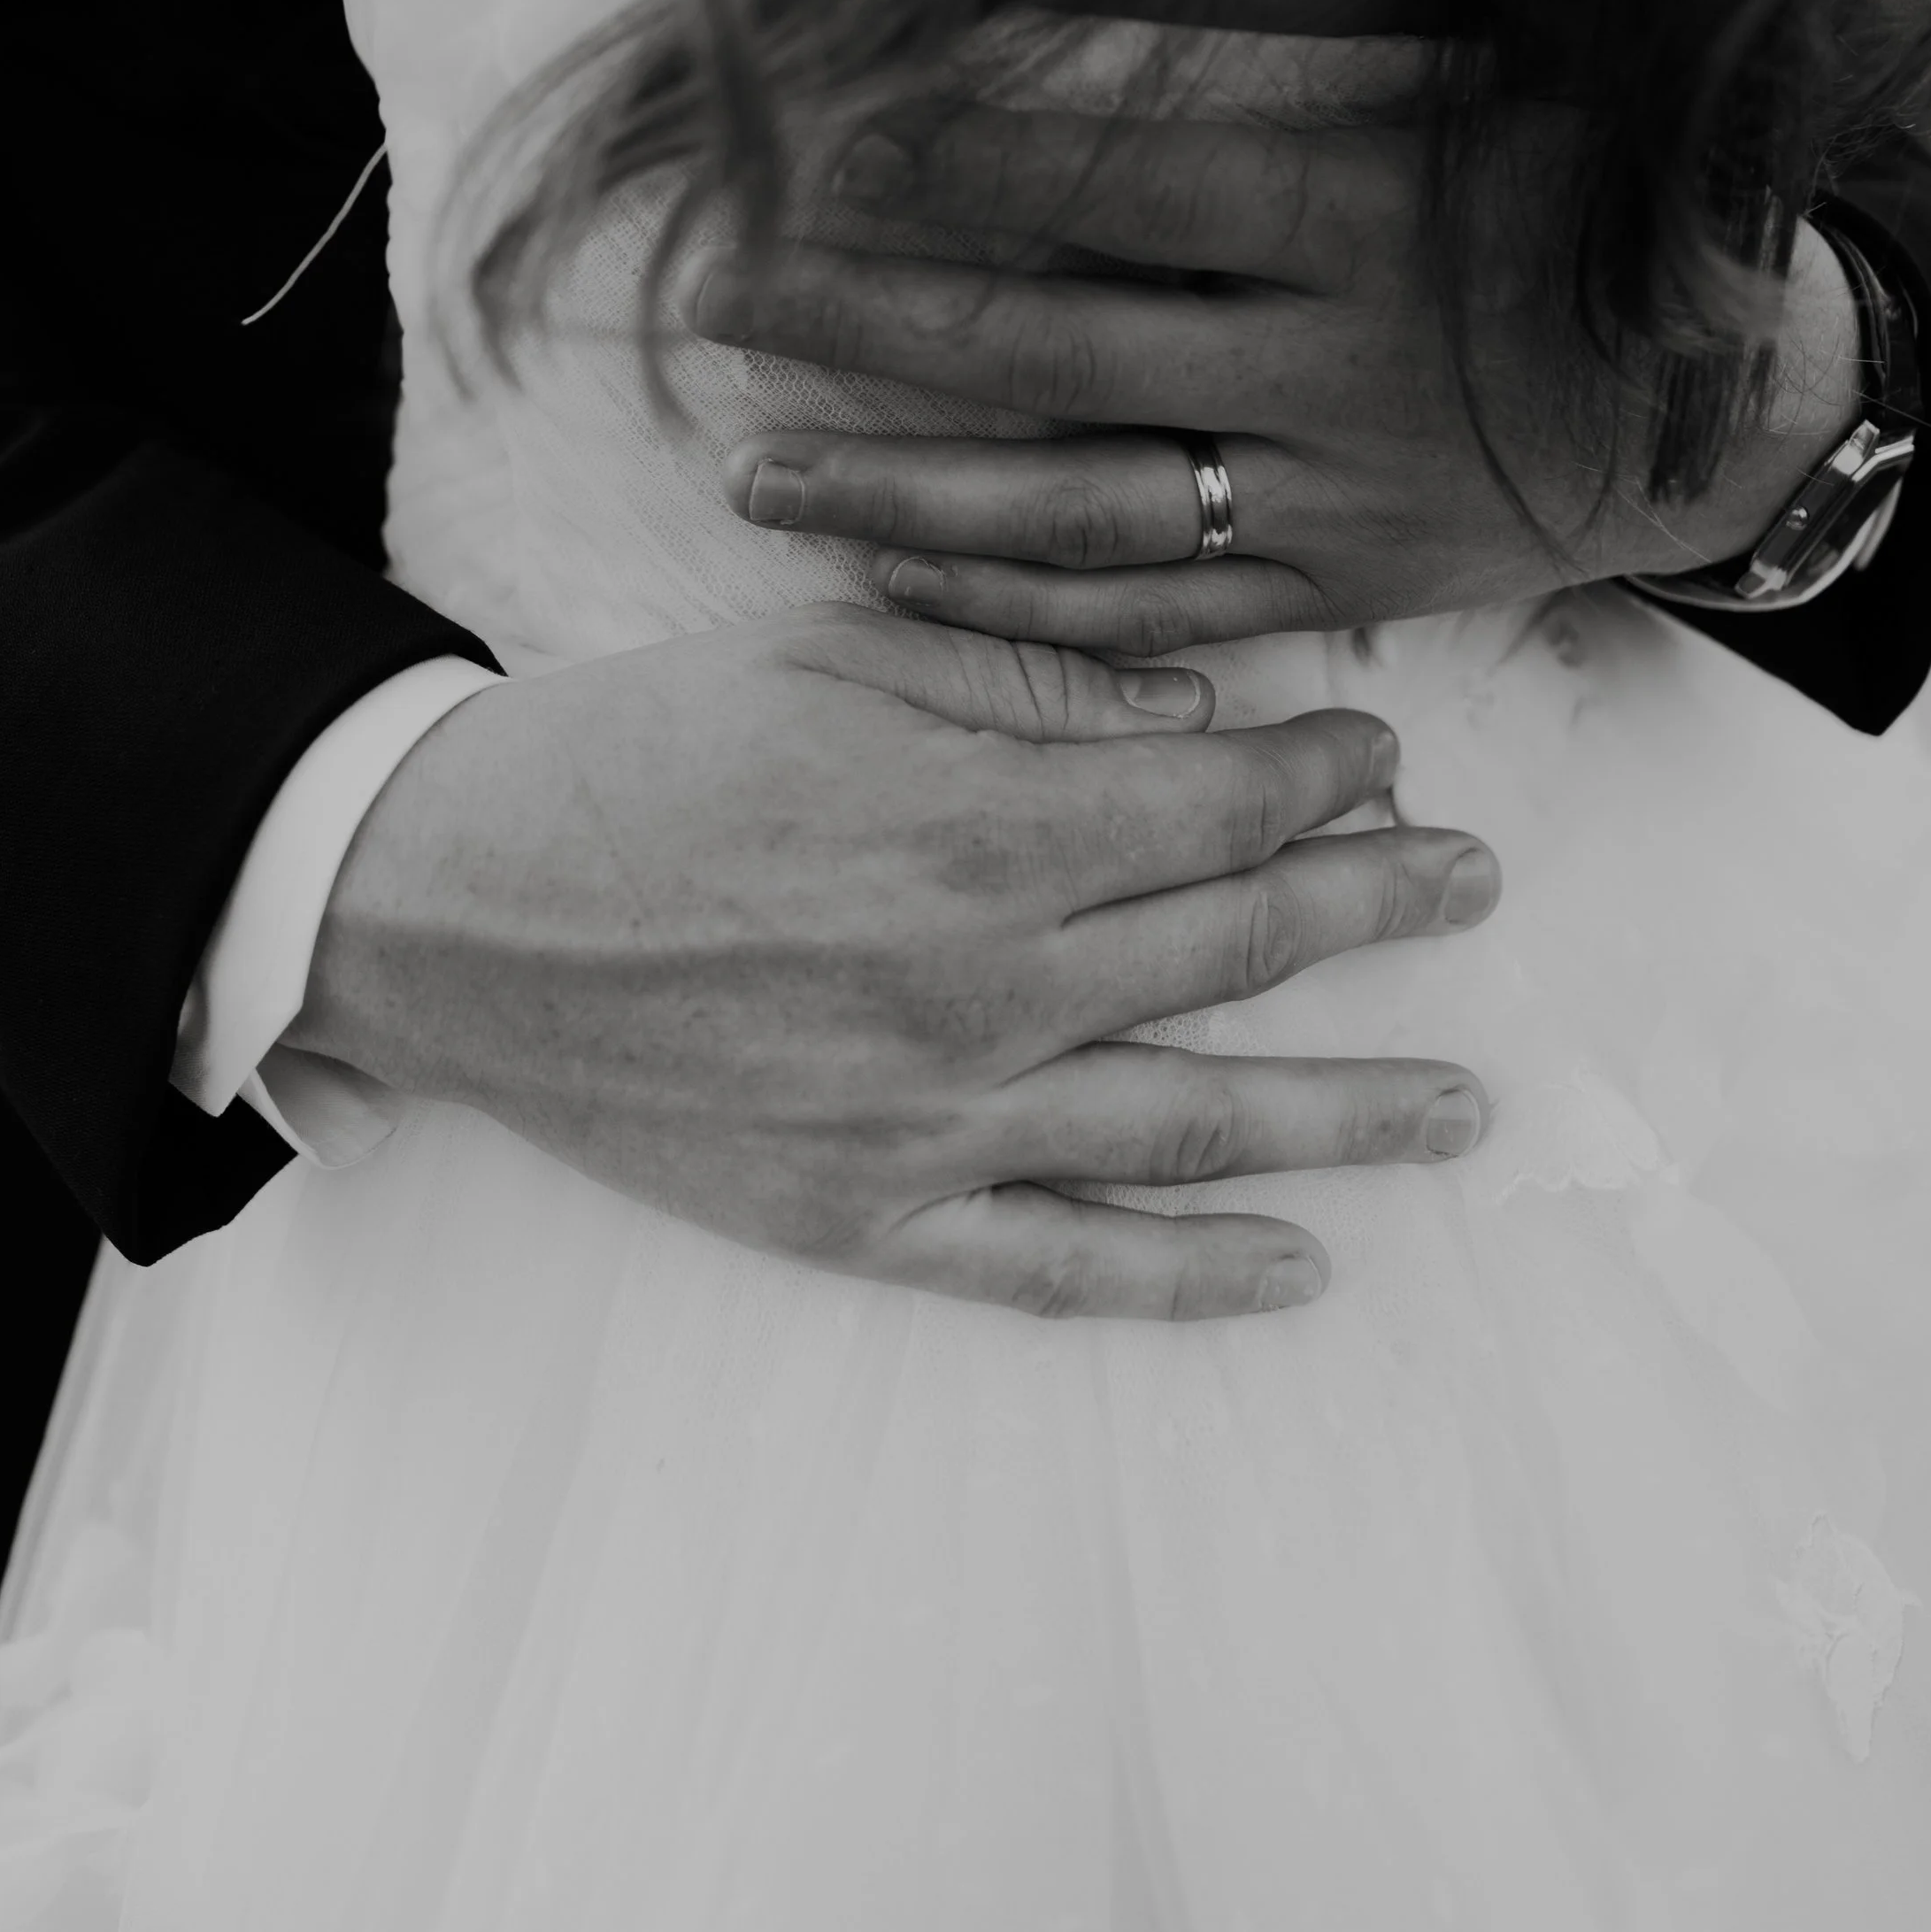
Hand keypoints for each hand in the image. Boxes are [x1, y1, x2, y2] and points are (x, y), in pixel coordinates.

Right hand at [292, 607, 1499, 1321]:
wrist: (456, 904)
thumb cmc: (640, 753)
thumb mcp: (831, 654)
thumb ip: (1027, 680)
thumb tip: (1193, 713)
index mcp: (976, 829)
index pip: (1213, 806)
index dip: (1320, 778)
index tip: (1380, 756)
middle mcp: (982, 988)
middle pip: (1234, 948)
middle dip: (1376, 906)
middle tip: (1474, 884)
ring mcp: (930, 1121)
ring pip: (1193, 1122)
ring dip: (1348, 1109)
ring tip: (1465, 1103)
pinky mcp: (865, 1218)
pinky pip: (1061, 1270)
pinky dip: (1190, 1277)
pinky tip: (1300, 1268)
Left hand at [698, 100, 1864, 653]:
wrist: (1731, 403)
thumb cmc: (1568, 214)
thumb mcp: (1457, 101)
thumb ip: (1273, 85)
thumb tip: (1046, 22)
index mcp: (1361, 217)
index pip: (1125, 188)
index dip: (966, 166)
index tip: (823, 141)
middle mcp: (1328, 366)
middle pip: (1054, 350)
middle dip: (868, 323)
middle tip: (715, 295)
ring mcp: (1328, 494)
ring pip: (1075, 507)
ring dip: (900, 487)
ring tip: (752, 467)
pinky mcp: (1334, 587)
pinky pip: (1150, 611)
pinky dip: (1014, 601)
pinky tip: (890, 567)